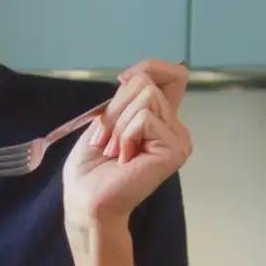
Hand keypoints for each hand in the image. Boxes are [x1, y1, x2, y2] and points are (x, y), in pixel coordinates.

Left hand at [62, 58, 192, 227]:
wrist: (86, 198)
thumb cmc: (91, 165)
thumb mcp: (106, 119)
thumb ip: (126, 98)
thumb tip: (137, 75)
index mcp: (159, 117)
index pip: (174, 75)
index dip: (148, 67)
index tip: (121, 81)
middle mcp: (174, 126)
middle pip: (147, 83)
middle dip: (117, 107)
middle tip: (109, 139)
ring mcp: (178, 139)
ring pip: (146, 97)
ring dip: (118, 123)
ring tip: (117, 150)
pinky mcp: (175, 150)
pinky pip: (145, 118)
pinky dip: (125, 134)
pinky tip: (125, 158)